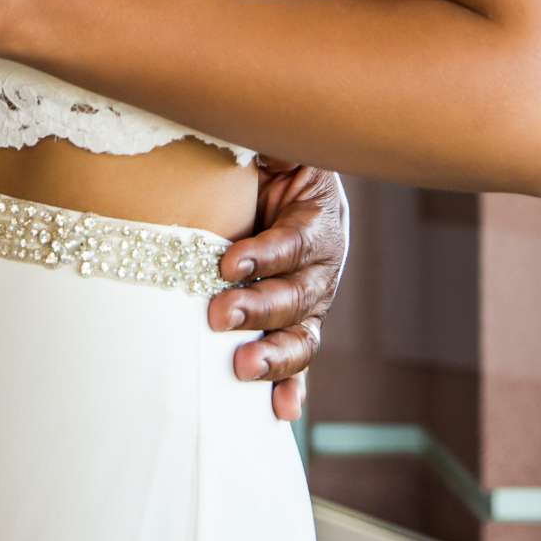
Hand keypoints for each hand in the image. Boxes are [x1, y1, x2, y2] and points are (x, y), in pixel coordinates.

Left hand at [209, 160, 347, 421]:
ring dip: (274, 354)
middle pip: (298, 293)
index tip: (226, 261)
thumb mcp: (271, 141)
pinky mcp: (296, 324)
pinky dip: (292, 387)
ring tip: (243, 367)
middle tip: (219, 315)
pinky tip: (280, 411)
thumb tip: (244, 129)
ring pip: (301, 334)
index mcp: (318, 217)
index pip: (295, 239)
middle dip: (259, 308)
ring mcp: (311, 300)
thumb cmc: (264, 158)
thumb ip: (265, 143)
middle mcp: (321, 264)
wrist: (275, 178)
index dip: (266, 252)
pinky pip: (299, 360)